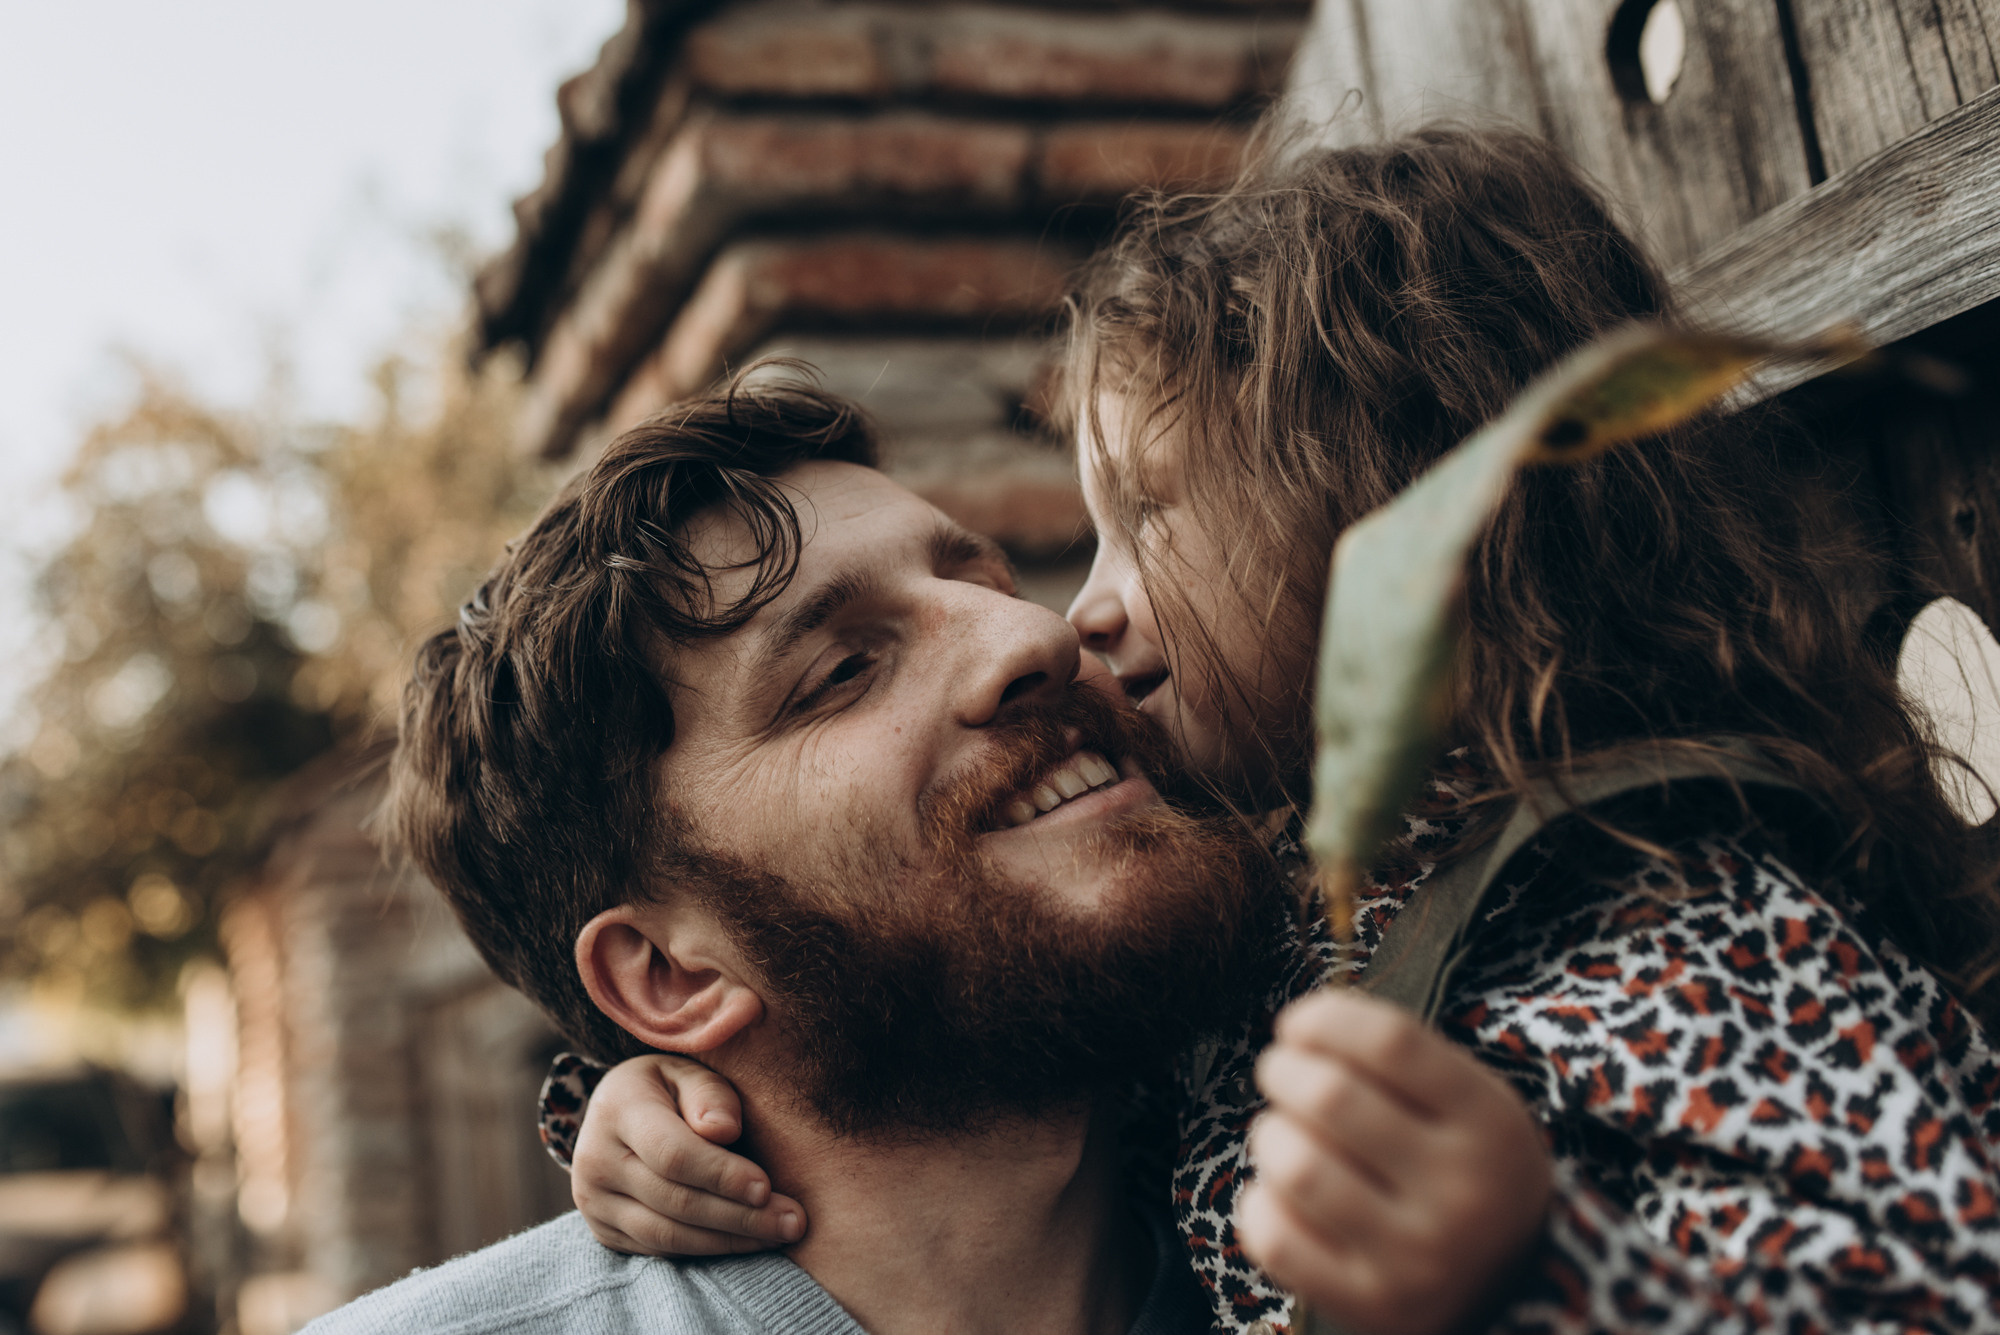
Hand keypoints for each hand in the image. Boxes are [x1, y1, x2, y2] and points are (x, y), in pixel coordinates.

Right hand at [571, 1053, 807, 1254]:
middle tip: (793, 1222)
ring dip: (729, 1240)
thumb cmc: (670, 1088)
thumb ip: (709, 1094)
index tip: (766, 1187)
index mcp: (617, 1109)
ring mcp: (594, 1201)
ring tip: (779, 1235)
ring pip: (668, 1234)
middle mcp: (595, 1159)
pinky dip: (708, 1250)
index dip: (721, 1174)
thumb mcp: (689, 1071)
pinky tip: (747, 1241)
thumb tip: (723, 1130)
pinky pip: (660, 1249)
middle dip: (740, 1215)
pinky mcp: (605, 1230)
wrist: (617, 1112)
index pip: (672, 1153)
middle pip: (675, 1200)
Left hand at [1236, 990, 1550, 1334]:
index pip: (1390, 1042)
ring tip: (1284, 1133)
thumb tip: (1302, 1024)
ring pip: (1297, 1166)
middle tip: (1281, 1072)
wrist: (1509, 1280)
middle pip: (1331, 1098)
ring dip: (1271, 1134)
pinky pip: (1276, 1238)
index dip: (1325, 1020)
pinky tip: (1281, 1192)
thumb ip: (1397, 1055)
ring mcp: (1418, 1258)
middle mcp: (1462, 1193)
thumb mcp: (1468, 1098)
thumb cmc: (1463, 1162)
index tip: (1297, 1024)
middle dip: (1284, 1071)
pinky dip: (1261, 1202)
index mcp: (1490, 1124)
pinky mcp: (1372, 1304)